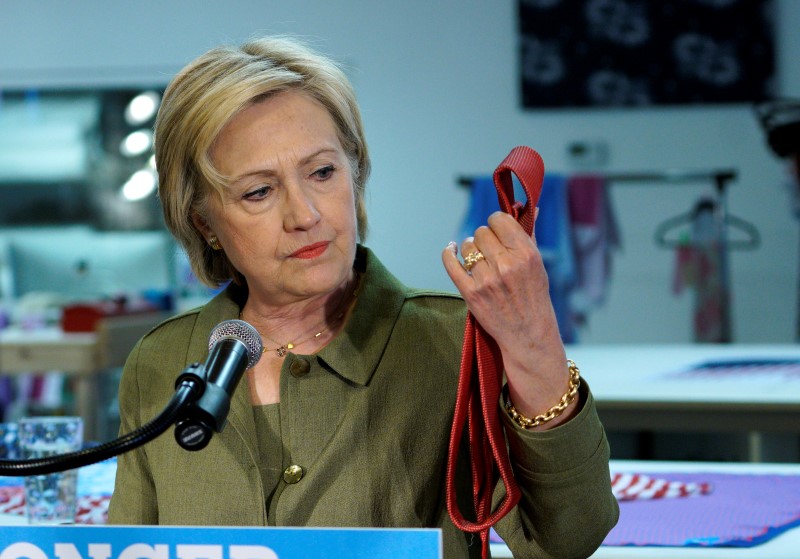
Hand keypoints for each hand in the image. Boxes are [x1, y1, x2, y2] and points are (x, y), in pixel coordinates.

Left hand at [441, 210, 576, 427]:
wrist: (527, 334)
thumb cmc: (534, 296)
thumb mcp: (538, 265)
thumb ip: (529, 235)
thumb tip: (528, 207)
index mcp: (526, 255)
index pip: (499, 220)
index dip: (496, 223)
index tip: (497, 230)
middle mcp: (506, 265)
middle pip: (481, 232)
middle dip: (484, 238)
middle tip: (490, 249)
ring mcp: (486, 280)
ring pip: (467, 246)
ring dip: (471, 249)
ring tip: (479, 259)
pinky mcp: (470, 293)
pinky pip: (450, 263)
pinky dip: (448, 252)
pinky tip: (451, 249)